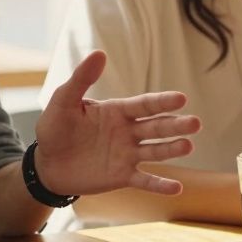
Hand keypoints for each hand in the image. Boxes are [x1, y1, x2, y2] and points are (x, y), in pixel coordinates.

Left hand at [32, 51, 199, 196]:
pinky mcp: (122, 176)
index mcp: (117, 111)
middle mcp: (127, 132)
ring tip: (188, 146)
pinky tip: (177, 188)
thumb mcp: (64, 101)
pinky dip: (159, 184)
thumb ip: (81, 79)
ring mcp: (127, 154)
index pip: (144, 105)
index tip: (181, 98)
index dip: (162, 102)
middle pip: (156, 127)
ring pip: (155, 151)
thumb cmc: (55, 128)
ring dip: (172, 149)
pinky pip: (144, 180)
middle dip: (175, 125)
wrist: (46, 164)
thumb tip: (100, 53)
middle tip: (195, 123)